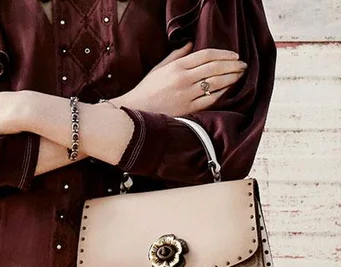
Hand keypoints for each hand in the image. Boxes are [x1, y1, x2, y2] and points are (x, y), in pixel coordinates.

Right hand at [113, 42, 246, 115]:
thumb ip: (176, 56)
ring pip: (215, 84)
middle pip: (214, 68)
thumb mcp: (159, 68)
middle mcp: (182, 79)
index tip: (234, 55)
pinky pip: (210, 100)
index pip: (206, 55)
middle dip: (232, 65)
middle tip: (242, 65)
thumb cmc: (146, 90)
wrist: (135, 111)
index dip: (223, 54)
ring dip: (231, 78)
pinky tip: (228, 90)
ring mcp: (186, 95)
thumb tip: (192, 44)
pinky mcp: (187, 109)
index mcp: (176, 67)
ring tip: (240, 75)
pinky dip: (221, 94)